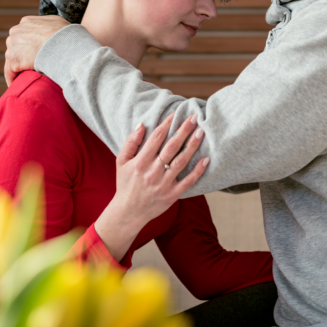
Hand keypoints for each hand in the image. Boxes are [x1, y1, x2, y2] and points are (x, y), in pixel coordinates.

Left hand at [4, 15, 70, 85]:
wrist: (64, 45)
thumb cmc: (66, 35)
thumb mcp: (57, 22)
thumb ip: (48, 25)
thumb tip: (51, 31)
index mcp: (25, 22)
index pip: (22, 36)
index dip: (27, 46)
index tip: (32, 55)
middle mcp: (16, 31)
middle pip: (15, 47)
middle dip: (22, 56)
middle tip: (31, 67)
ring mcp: (12, 46)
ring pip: (12, 60)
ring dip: (19, 68)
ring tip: (26, 78)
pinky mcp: (13, 60)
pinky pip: (10, 73)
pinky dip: (13, 79)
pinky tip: (18, 86)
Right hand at [94, 113, 210, 260]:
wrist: (128, 212)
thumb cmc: (125, 184)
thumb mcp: (121, 162)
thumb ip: (130, 143)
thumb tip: (141, 125)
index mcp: (140, 162)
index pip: (157, 137)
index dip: (168, 124)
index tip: (176, 113)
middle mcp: (153, 171)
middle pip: (171, 147)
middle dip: (184, 130)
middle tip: (194, 118)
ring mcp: (164, 184)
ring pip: (181, 161)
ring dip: (192, 146)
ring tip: (201, 132)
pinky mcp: (172, 194)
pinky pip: (188, 181)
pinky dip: (198, 171)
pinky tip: (206, 159)